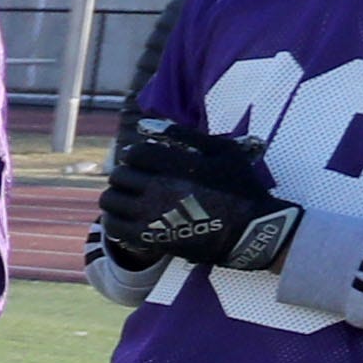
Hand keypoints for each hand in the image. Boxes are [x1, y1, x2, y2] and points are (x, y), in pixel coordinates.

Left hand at [97, 123, 298, 277]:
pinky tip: (127, 218)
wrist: (251, 230)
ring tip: (130, 198)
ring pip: (110, 200)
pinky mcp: (149, 238)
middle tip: (137, 180)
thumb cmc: (241, 187)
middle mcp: (159, 189)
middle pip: (119, 175)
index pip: (134, 154)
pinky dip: (115, 220)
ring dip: (117, 196)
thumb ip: (186, 135)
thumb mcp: (223, 151)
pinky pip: (113, 226)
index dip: (136, 155)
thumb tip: (149, 123)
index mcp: (175, 166)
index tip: (143, 161)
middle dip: (126, 174)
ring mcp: (151, 215)